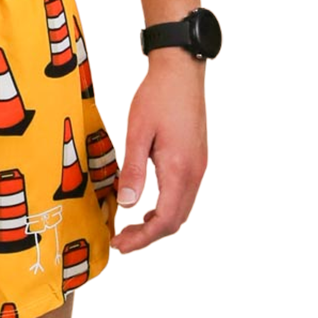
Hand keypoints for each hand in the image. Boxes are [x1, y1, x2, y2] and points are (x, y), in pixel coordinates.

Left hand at [109, 50, 207, 253]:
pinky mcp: (195, 160)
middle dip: (147, 236)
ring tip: (131, 228)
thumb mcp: (137, 131)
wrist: (181, 73)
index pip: (165, 220)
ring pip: (181, 210)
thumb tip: (127, 203)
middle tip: (120, 241)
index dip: (142, 238)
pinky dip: (166, 208)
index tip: (119, 244)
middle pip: (175, 221)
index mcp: (179, 169)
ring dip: (157, 224)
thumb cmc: (157, 97)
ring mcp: (198, 167)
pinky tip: (148, 206)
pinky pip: (183, 195)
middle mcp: (194, 173)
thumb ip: (133, 169)